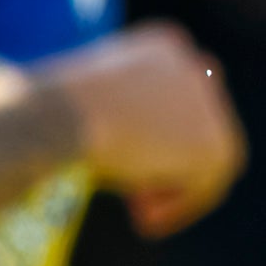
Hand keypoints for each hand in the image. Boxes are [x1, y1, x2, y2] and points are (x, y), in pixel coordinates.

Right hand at [41, 21, 245, 236]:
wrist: (57, 115)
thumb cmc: (51, 113)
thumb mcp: (84, 108)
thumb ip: (121, 120)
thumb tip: (139, 156)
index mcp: (162, 46)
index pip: (179, 96)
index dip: (160, 136)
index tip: (132, 166)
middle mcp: (193, 67)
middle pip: (199, 126)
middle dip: (172, 164)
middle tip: (137, 199)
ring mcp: (207, 104)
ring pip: (207, 158)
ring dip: (176, 189)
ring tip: (140, 214)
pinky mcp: (214, 142)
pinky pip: (207, 185)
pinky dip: (179, 207)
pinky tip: (144, 220)